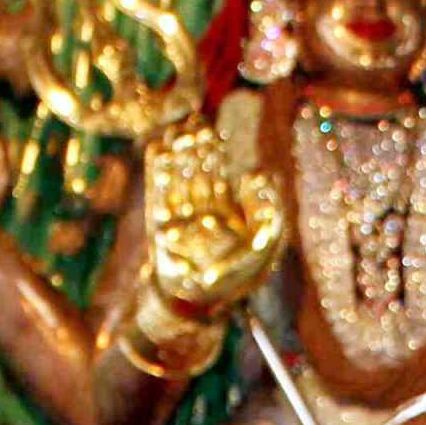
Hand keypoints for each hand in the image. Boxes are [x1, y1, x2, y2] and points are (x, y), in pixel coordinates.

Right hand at [139, 118, 286, 319]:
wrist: (202, 303)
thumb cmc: (236, 277)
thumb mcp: (264, 242)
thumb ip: (267, 208)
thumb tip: (258, 173)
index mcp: (224, 214)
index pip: (215, 175)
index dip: (212, 152)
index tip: (208, 130)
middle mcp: (199, 212)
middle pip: (195, 172)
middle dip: (193, 147)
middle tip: (191, 122)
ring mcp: (179, 217)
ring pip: (177, 178)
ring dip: (176, 154)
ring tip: (176, 131)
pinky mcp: (159, 224)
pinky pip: (159, 192)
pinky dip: (158, 170)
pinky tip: (158, 149)